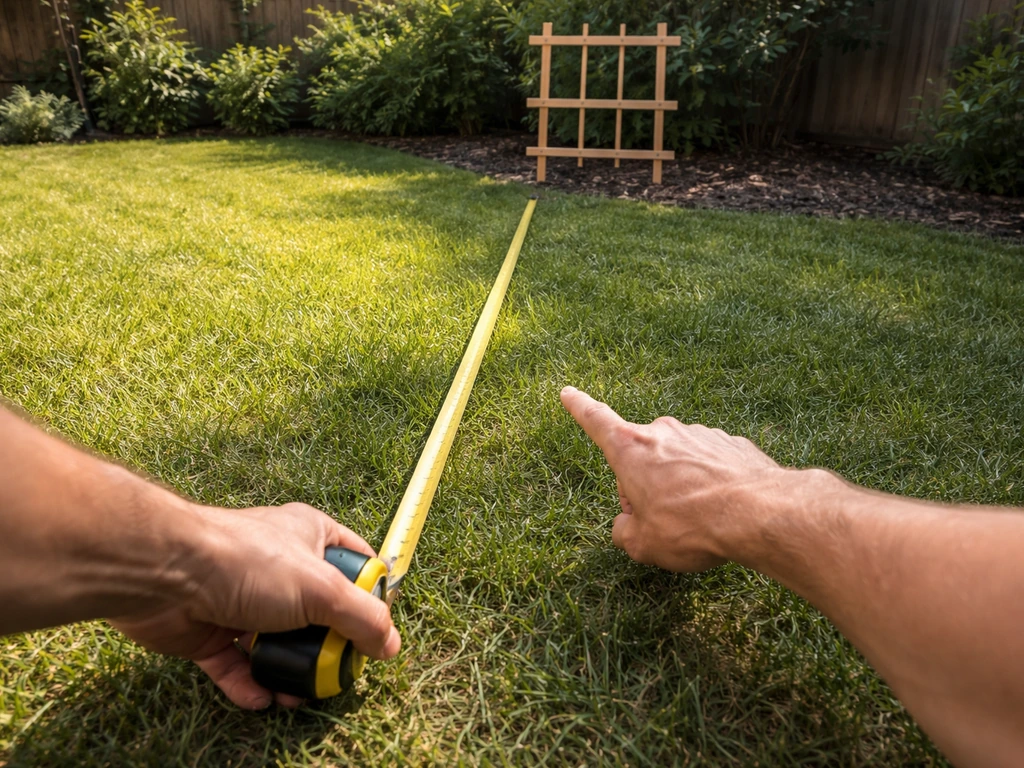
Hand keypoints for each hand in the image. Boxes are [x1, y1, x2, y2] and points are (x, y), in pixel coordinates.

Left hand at [111, 502, 400, 709]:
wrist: (164, 573)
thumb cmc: (246, 561)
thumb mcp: (321, 588)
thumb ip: (362, 618)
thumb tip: (390, 645)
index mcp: (310, 537)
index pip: (355, 563)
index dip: (370, 595)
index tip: (378, 630)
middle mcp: (280, 566)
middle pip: (319, 612)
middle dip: (327, 648)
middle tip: (335, 672)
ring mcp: (244, 600)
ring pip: (278, 644)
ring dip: (289, 672)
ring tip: (295, 695)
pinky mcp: (211, 631)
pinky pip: (237, 665)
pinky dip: (249, 684)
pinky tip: (260, 697)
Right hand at [560, 386, 784, 571]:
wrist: (759, 514)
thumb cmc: (692, 525)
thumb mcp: (643, 543)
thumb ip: (624, 532)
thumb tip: (627, 526)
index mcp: (632, 449)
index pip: (596, 422)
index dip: (579, 408)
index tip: (568, 392)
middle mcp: (664, 432)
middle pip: (643, 456)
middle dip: (645, 484)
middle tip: (662, 521)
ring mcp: (701, 434)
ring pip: (679, 461)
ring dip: (681, 485)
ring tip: (699, 520)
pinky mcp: (732, 444)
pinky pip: (712, 464)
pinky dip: (712, 484)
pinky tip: (724, 510)